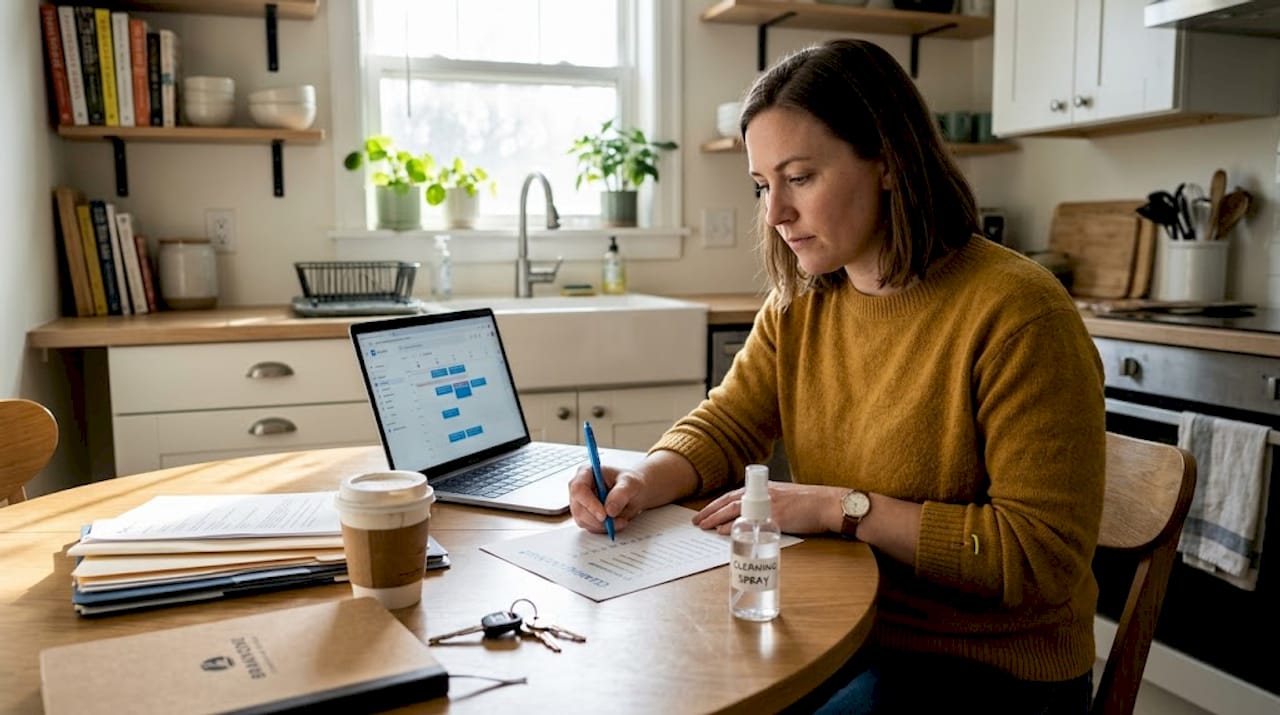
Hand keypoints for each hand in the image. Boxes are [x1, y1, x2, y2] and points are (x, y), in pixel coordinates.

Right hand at [568, 463, 648, 533]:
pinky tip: (616, 522)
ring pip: (582, 520)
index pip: (578, 488)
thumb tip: (609, 510)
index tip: (604, 515)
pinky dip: (603, 528)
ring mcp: (580, 502)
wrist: (634, 493)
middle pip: (578, 508)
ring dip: (602, 525)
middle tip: (616, 522)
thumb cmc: (630, 483)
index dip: (589, 503)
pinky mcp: (584, 515)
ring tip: (621, 520)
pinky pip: (589, 527)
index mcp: (586, 472)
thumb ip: (621, 494)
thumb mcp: (631, 484)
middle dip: (597, 519)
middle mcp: (579, 487)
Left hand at [692, 481, 845, 534]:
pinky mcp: (776, 516)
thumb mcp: (785, 499)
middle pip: (729, 501)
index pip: (734, 495)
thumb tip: (754, 520)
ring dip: (715, 518)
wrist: (828, 504)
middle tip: (696, 521)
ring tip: (703, 526)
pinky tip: (721, 531)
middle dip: (710, 511)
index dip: (718, 503)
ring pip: (734, 509)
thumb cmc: (810, 505)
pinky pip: (749, 521)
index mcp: (765, 489)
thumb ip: (769, 506)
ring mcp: (768, 505)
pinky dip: (732, 526)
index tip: (705, 511)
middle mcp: (763, 494)